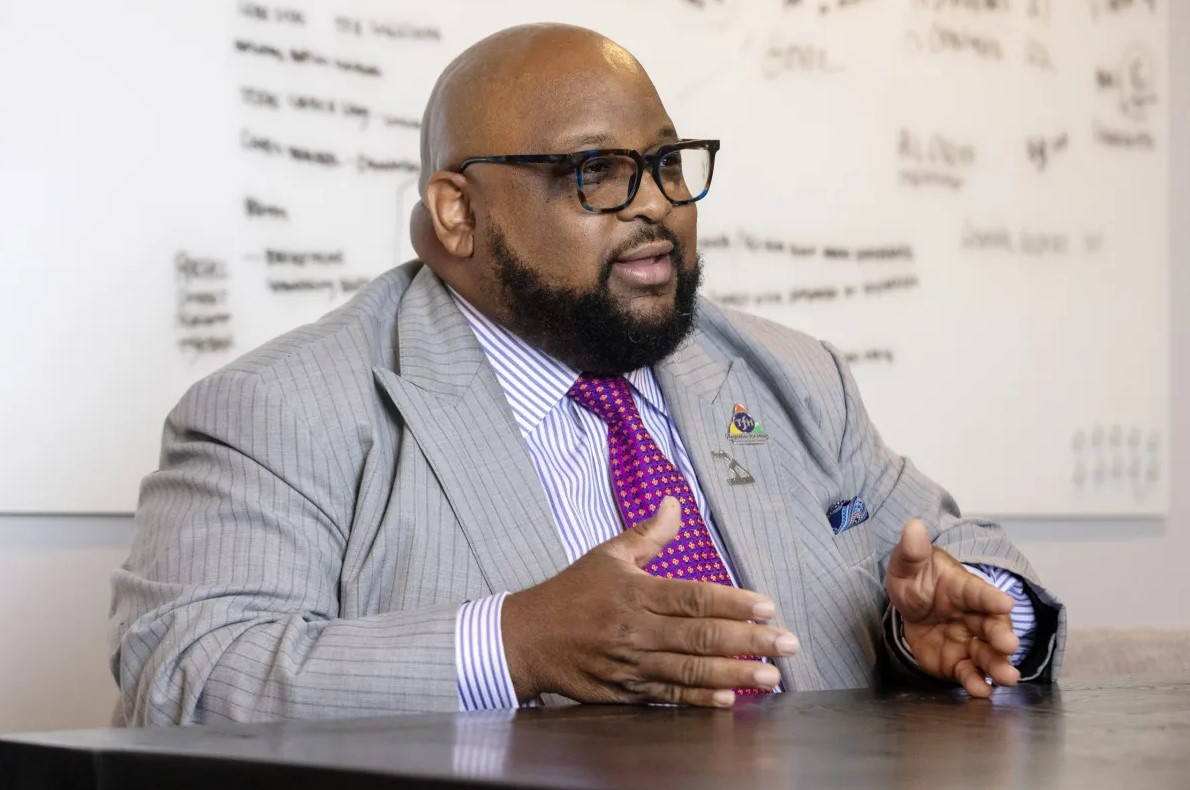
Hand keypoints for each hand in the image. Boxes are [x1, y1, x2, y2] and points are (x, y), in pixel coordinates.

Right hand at [501, 497, 799, 707]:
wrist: (526, 639)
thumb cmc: (571, 593)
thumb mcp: (608, 555)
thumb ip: (648, 534)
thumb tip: (675, 502)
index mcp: (635, 591)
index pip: (693, 597)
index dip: (733, 602)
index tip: (768, 605)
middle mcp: (635, 629)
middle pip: (700, 636)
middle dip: (750, 641)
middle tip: (788, 644)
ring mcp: (630, 663)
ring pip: (690, 670)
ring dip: (735, 675)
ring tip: (772, 677)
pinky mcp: (624, 691)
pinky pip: (668, 696)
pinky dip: (699, 699)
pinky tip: (729, 700)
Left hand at [886, 519, 1020, 697]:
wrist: (910, 605)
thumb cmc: (916, 579)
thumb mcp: (907, 564)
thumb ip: (912, 550)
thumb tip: (913, 526)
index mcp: (963, 588)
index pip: (979, 592)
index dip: (991, 597)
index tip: (1006, 602)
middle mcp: (974, 615)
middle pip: (991, 626)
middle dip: (1001, 635)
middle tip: (1009, 645)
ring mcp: (968, 640)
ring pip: (987, 653)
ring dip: (998, 665)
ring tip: (1007, 677)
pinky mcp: (959, 662)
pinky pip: (969, 673)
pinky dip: (976, 682)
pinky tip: (981, 691)